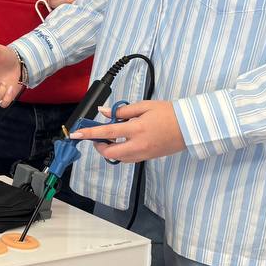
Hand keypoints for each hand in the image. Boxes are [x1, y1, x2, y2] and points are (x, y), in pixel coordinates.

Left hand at [70, 101, 185, 162]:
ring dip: (110, 149)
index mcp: (136, 129)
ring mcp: (143, 154)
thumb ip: (123, 110)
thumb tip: (104, 112)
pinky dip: (121, 152)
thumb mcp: (144, 106)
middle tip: (97, 136)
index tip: (76, 134)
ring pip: (118, 157)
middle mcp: (138, 145)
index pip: (107, 132)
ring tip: (111, 136)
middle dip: (99, 145)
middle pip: (109, 151)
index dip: (89, 133)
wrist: (189, 127)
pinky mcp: (147, 158)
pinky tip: (123, 141)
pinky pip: (128, 158)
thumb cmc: (168, 113)